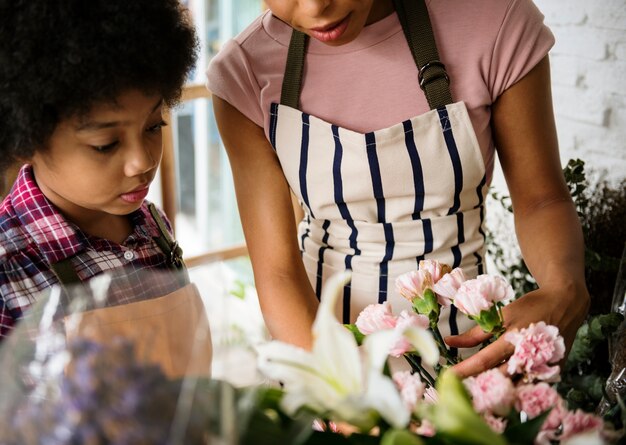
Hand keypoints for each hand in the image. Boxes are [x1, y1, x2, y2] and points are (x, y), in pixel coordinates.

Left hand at [445, 284, 589, 377]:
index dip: (464, 370)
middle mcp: (529, 358)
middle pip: (498, 379)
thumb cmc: (532, 307)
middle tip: (458, 388)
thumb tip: (450, 341)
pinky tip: (499, 388)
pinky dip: (513, 388)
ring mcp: (543, 368)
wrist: (567, 304)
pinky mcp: (552, 373)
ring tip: (476, 390)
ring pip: (514, 387)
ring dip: (495, 390)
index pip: (483, 361)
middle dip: (477, 385)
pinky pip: (528, 386)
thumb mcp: (503, 315)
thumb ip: (477, 333)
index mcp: (514, 340)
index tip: (447, 377)